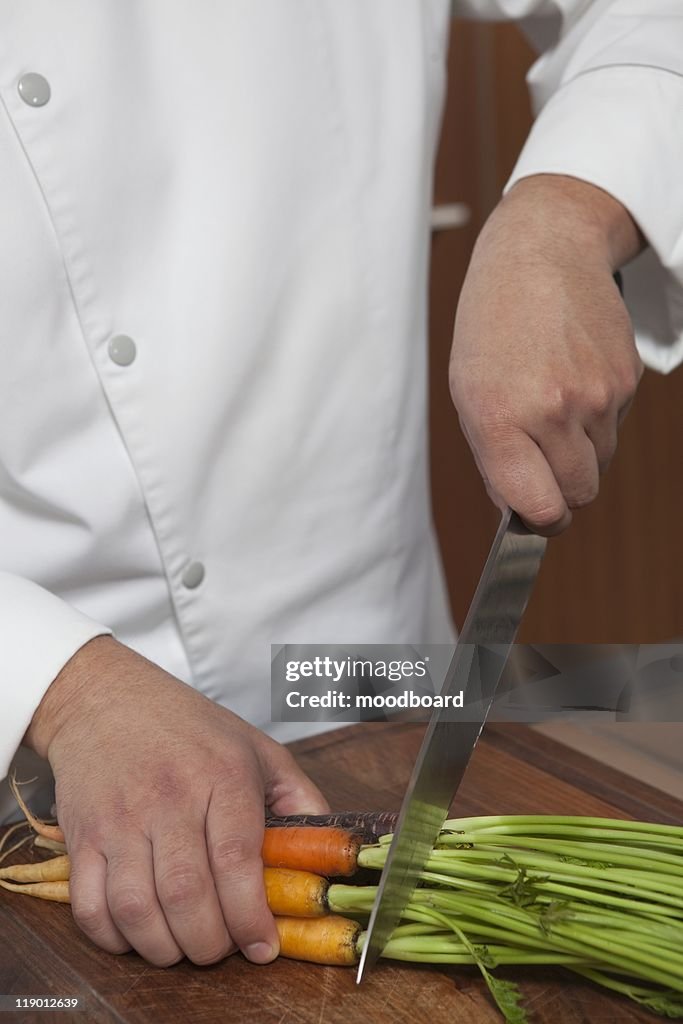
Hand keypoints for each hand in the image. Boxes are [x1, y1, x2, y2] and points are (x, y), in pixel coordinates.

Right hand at [24, 635, 328, 965]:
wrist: (107, 699)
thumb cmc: (189, 726)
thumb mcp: (256, 747)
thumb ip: (298, 797)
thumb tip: (326, 849)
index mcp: (222, 775)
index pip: (237, 860)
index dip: (251, 916)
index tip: (263, 946)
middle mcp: (170, 797)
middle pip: (188, 894)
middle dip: (209, 943)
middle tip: (221, 949)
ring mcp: (121, 818)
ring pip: (137, 908)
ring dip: (164, 948)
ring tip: (183, 947)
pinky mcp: (83, 835)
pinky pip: (90, 905)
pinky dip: (113, 937)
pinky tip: (137, 935)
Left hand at [449, 174, 643, 534]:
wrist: (542, 253)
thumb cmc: (493, 324)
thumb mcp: (469, 392)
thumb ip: (494, 458)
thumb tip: (519, 509)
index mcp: (500, 418)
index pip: (541, 507)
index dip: (541, 521)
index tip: (537, 516)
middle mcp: (552, 410)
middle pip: (579, 494)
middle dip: (562, 489)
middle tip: (542, 463)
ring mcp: (597, 394)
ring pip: (600, 462)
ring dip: (580, 450)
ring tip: (552, 402)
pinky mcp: (627, 379)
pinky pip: (616, 426)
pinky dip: (597, 417)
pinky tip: (573, 378)